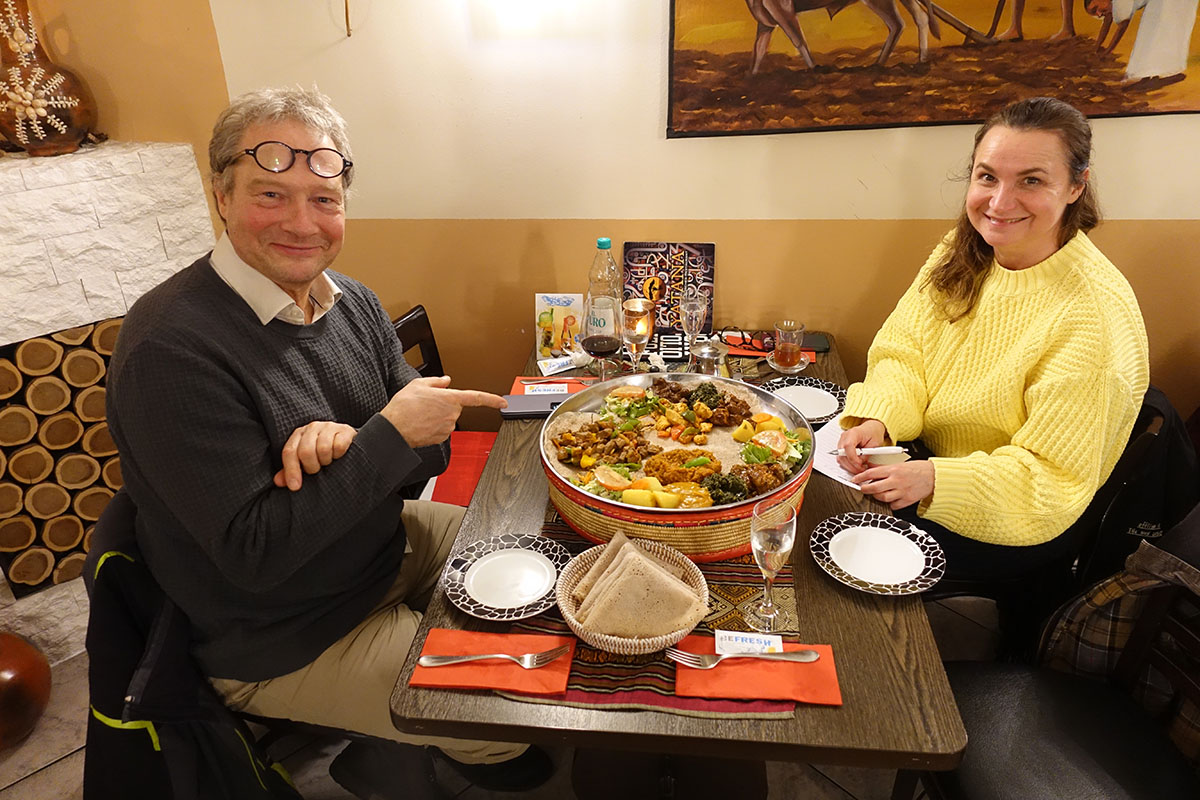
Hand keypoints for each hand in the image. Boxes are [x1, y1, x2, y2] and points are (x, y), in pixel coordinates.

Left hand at [274, 421, 356, 490]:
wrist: (347, 441)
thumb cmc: (322, 454)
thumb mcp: (305, 462)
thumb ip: (291, 470)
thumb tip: (278, 481)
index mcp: (299, 434)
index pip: (289, 452)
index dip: (291, 470)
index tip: (295, 487)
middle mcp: (312, 427)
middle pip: (306, 451)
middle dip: (312, 467)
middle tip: (317, 470)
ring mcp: (329, 427)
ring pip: (323, 449)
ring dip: (326, 461)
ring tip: (328, 461)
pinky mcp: (345, 430)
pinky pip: (339, 446)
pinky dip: (339, 455)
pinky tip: (338, 455)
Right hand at [381, 376, 507, 447]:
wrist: (394, 428)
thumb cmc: (404, 406)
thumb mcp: (418, 384)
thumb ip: (436, 381)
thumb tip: (446, 380)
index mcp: (450, 398)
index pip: (477, 398)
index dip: (492, 400)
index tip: (503, 403)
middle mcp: (452, 414)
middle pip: (455, 407)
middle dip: (444, 405)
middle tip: (426, 404)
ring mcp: (448, 427)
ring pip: (447, 419)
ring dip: (437, 416)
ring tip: (420, 414)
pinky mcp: (441, 438)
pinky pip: (441, 429)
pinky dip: (433, 426)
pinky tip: (421, 423)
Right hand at [836, 419, 888, 473]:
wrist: (870, 429)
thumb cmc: (873, 433)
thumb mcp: (875, 444)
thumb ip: (867, 454)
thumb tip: (860, 463)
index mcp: (853, 433)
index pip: (848, 446)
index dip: (852, 458)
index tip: (860, 464)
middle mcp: (844, 437)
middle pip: (842, 454)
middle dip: (852, 465)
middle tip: (861, 469)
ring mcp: (841, 442)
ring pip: (840, 459)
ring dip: (849, 466)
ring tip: (859, 468)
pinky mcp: (841, 448)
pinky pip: (841, 459)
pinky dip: (847, 464)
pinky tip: (855, 465)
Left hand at [852, 460, 934, 509]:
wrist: (934, 476)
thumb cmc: (917, 469)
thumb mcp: (899, 464)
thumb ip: (885, 469)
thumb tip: (870, 471)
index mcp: (893, 469)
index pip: (871, 473)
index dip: (860, 477)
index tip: (855, 480)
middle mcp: (896, 480)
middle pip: (874, 488)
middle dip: (865, 489)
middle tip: (862, 489)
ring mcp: (902, 491)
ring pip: (882, 498)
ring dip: (876, 496)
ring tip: (877, 493)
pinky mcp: (907, 500)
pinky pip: (893, 505)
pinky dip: (890, 503)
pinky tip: (891, 499)